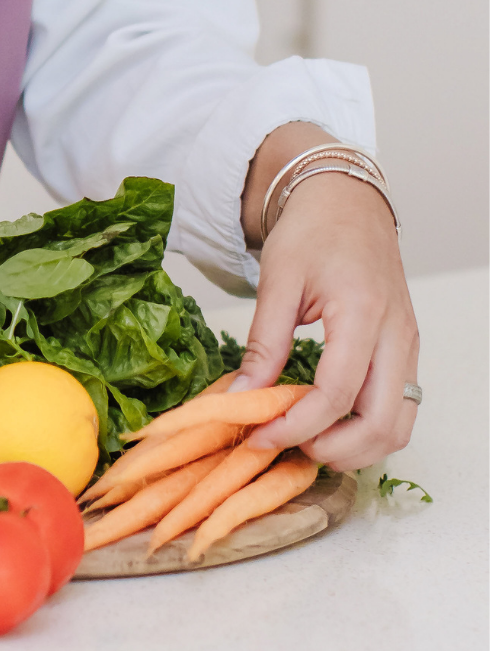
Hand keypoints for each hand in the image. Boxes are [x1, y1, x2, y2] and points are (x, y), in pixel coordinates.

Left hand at [235, 146, 418, 470]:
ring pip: (399, 425)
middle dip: (334, 449)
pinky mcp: (407, 350)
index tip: (261, 435)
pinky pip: (401, 407)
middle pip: (381, 423)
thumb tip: (243, 396)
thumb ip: (264, 343)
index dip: (297, 425)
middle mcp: (396, 335)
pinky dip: (370, 428)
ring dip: (357, 448)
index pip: (336, 393)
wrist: (346, 201)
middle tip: (288, 445)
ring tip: (309, 440)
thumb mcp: (277, 279)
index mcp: (361, 312)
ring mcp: (408, 344)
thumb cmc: (312, 230)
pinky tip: (332, 424)